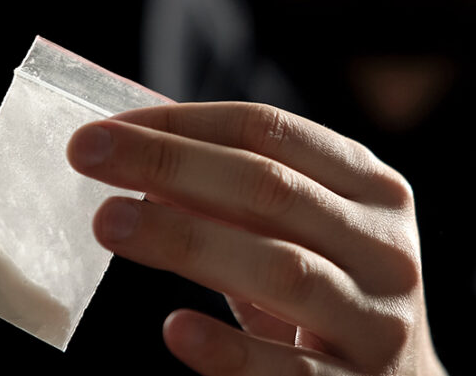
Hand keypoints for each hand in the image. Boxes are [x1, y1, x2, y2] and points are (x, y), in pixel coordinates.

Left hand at [68, 102, 446, 375]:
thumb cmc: (338, 295)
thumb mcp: (311, 234)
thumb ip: (248, 200)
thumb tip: (145, 162)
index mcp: (375, 190)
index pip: (275, 132)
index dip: (188, 124)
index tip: (112, 127)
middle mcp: (385, 248)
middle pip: (274, 189)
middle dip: (173, 165)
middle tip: (89, 156)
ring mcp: (377, 322)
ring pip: (282, 269)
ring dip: (187, 241)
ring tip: (111, 222)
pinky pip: (289, 372)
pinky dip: (227, 350)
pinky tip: (175, 330)